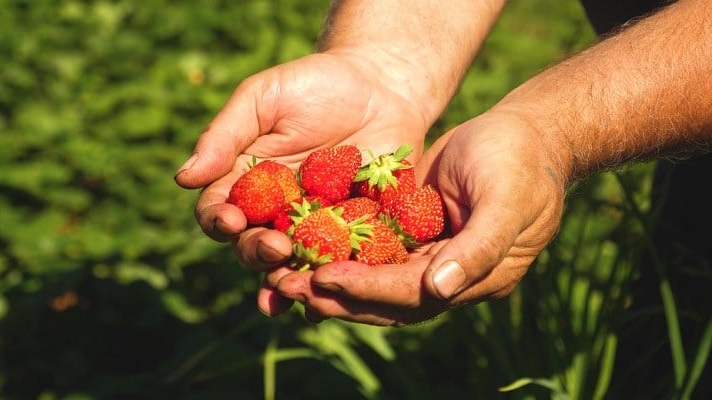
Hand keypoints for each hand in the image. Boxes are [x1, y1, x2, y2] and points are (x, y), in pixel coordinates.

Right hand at [173, 52, 430, 314]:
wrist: (380, 85)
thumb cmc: (313, 85)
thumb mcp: (263, 99)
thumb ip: (225, 135)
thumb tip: (183, 178)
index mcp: (245, 185)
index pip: (220, 213)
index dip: (220, 222)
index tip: (230, 220)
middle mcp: (275, 214)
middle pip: (253, 248)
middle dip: (259, 254)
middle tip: (275, 248)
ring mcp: (316, 229)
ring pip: (296, 265)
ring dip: (293, 280)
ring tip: (299, 284)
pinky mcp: (357, 235)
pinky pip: (345, 263)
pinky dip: (340, 278)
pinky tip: (340, 287)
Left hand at [269, 111, 569, 325]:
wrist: (526, 132)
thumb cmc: (521, 160)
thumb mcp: (507, 199)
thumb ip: (479, 247)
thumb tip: (439, 290)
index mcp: (477, 277)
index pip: (413, 294)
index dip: (367, 290)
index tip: (322, 280)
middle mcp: (449, 276)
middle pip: (386, 298)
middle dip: (337, 294)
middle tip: (287, 286)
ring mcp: (431, 255)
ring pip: (374, 277)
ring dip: (332, 277)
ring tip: (284, 273)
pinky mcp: (414, 231)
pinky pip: (373, 248)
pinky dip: (341, 250)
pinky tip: (305, 243)